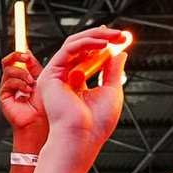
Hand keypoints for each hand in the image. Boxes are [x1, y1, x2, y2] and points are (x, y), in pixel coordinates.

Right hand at [0, 51, 46, 139]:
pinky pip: (8, 82)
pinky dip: (19, 84)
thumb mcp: (42, 79)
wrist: (40, 121)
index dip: (20, 54)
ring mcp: (8, 88)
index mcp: (23, 76)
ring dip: (22, 74)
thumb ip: (34, 66)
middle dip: (17, 57)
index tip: (27, 54)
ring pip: (9, 70)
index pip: (17, 60)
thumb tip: (28, 53)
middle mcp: (14, 81)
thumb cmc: (44, 105)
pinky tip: (26, 91)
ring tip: (31, 83)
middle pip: (7, 61)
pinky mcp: (4, 95)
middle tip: (26, 59)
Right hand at [36, 27, 129, 158]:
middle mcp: (65, 79)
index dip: (101, 44)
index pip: (87, 57)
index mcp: (77, 85)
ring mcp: (57, 76)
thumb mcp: (111, 92)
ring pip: (74, 44)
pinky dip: (86, 43)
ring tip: (115, 37)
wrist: (81, 137)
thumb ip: (113, 71)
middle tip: (120, 35)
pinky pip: (68, 49)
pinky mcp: (51, 74)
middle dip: (101, 37)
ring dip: (96, 37)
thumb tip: (120, 53)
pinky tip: (102, 44)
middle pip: (80, 48)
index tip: (119, 39)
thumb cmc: (95, 124)